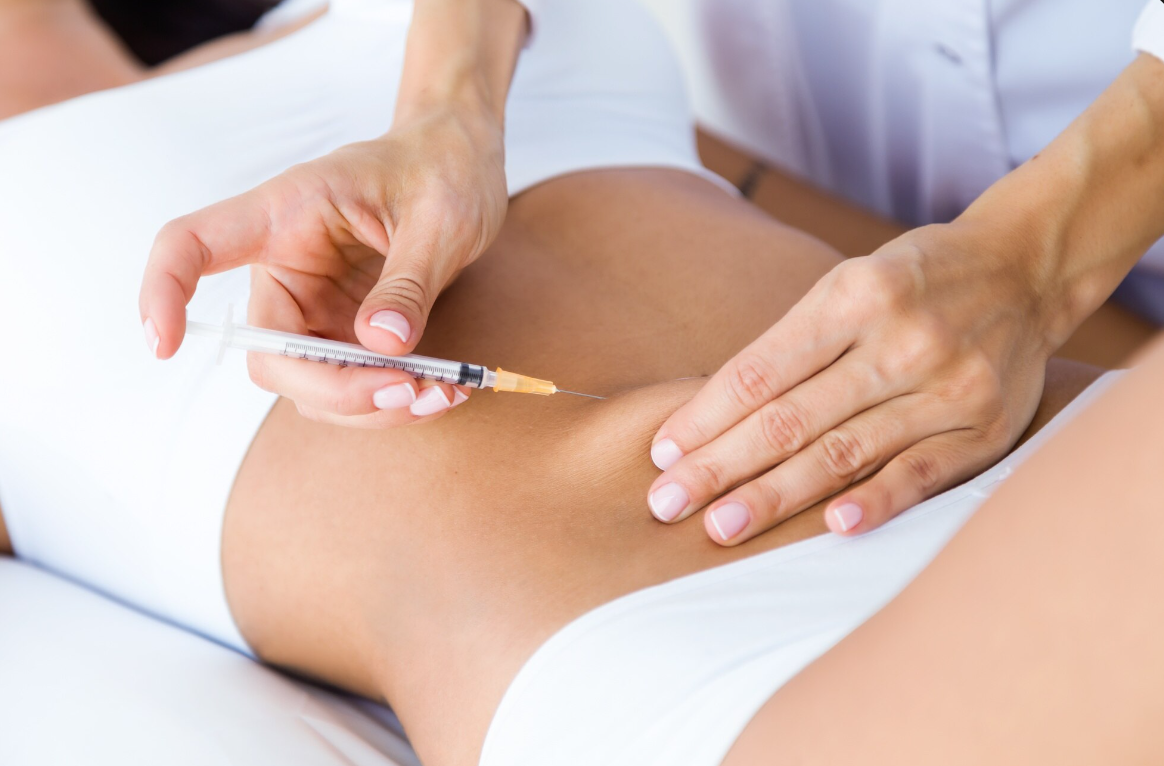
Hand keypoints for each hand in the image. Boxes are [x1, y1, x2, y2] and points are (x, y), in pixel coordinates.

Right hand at [139, 104, 507, 426]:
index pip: (191, 245)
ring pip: (313, 387)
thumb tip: (383, 344)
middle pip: (270, 354)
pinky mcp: (346, 335)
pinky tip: (444, 392)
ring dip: (373, 406)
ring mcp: (314, 309)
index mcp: (285, 214)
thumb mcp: (437, 216)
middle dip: (335, 389)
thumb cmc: (439, 168)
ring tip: (445, 392)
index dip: (164, 292)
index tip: (164, 345)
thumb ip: (408, 281)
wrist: (461, 164)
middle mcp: (287, 269)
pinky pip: (353, 387)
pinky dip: (395, 400)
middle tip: (410, 389)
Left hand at [647, 220, 1056, 543]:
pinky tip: (832, 528)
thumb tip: (712, 417)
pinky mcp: (985, 428)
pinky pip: (921, 472)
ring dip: (776, 496)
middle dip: (721, 465)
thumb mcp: (848, 283)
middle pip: (792, 418)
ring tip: (722, 526)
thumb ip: (793, 344)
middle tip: (667, 504)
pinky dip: (877, 501)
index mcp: (854, 294)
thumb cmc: (912, 281)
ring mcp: (947, 386)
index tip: (662, 453)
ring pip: (845, 452)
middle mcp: (900, 340)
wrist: (1023, 269)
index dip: (706, 416)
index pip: (761, 370)